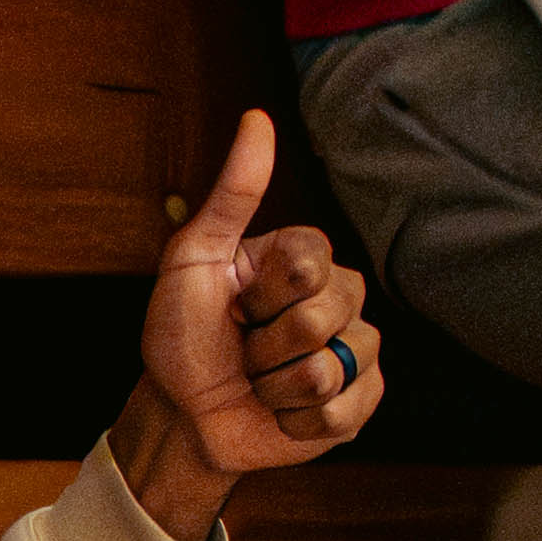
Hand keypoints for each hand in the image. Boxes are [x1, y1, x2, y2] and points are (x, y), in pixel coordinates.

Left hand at [105, 113, 386, 540]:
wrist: (182, 413)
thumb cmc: (182, 334)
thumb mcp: (192, 257)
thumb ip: (232, 192)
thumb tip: (258, 118)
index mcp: (307, 259)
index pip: (308, 267)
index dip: (260, 295)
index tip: (234, 303)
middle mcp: (342, 299)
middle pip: (320, 319)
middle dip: (262, 345)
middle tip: (242, 348)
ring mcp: (356, 353)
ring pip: (328, 370)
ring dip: (273, 387)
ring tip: (258, 382)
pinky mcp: (359, 405)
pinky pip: (340, 411)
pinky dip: (293, 422)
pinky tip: (279, 412)